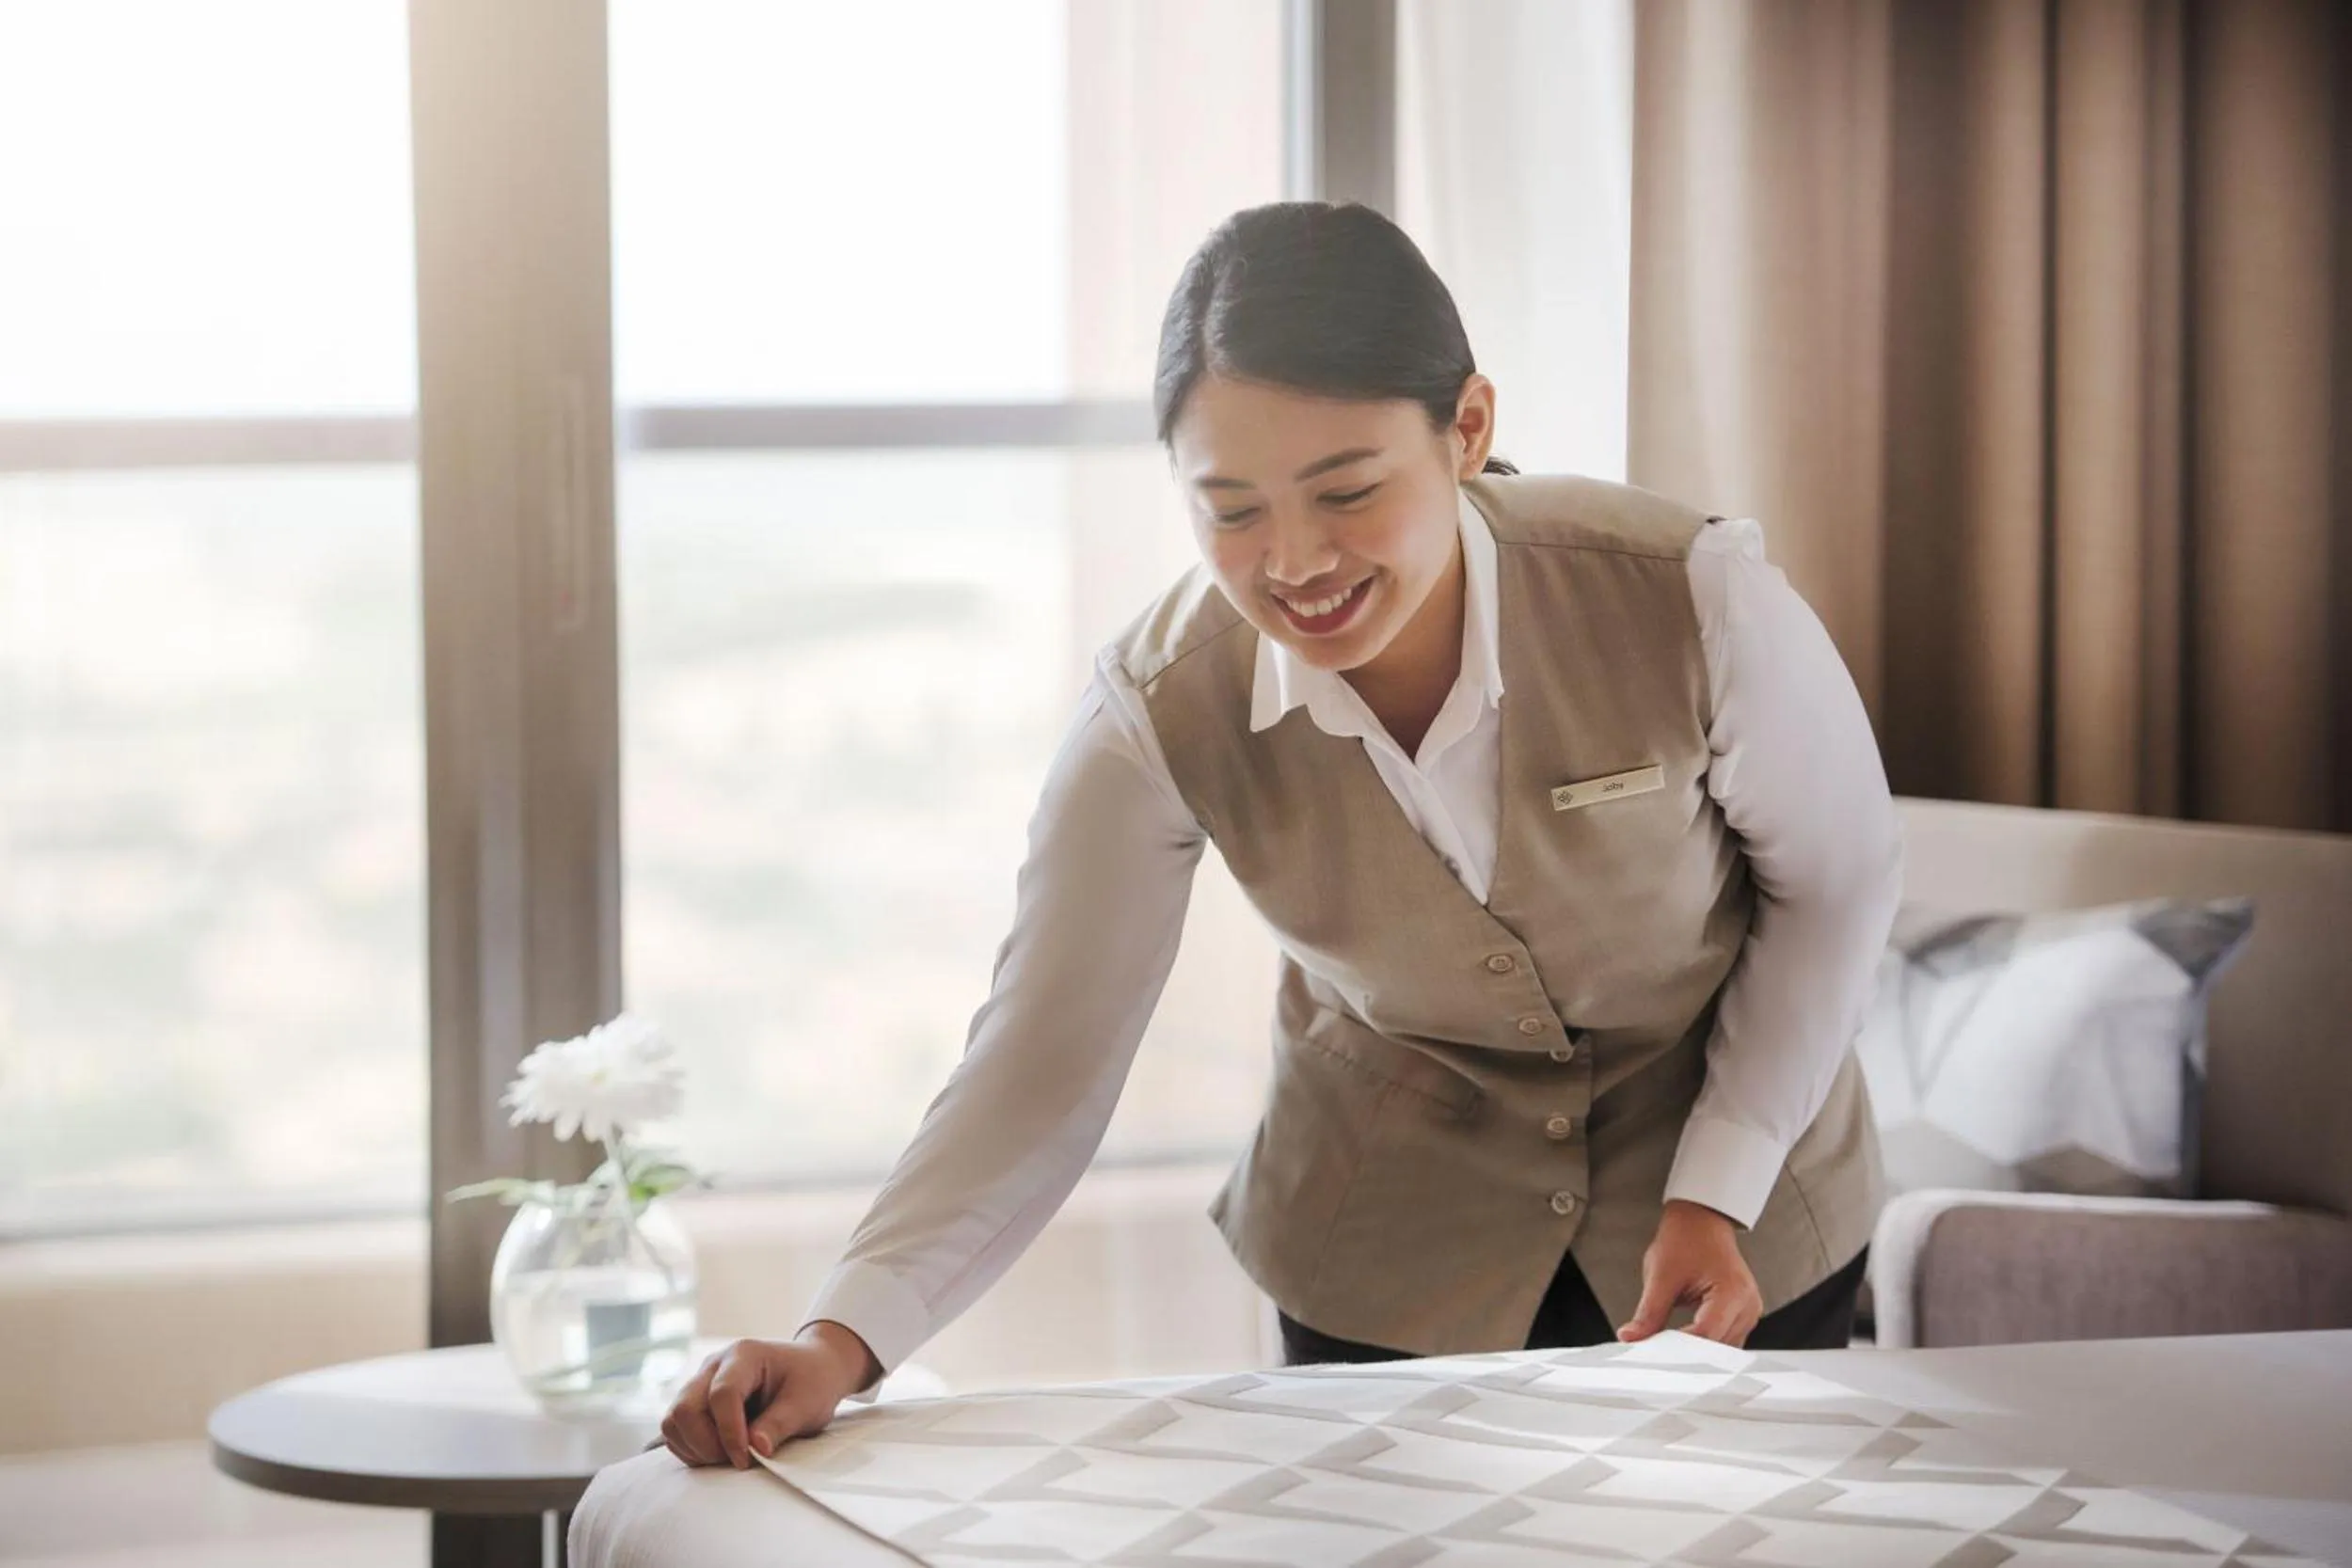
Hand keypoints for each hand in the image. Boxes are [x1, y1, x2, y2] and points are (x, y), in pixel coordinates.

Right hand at [659, 1323, 877, 1467]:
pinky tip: (721, 1454)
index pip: (722, 1394)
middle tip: (738, 1460)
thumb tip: (755, 1448)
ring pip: (673, 1420)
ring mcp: (700, 1382)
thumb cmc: (812, 1382)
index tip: (745, 1459)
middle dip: (706, 1444)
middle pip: (685, 1408)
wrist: (811, 1370)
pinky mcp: (695, 1402)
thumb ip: (780, 1424)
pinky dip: (691, 1449)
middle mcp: (714, 1365)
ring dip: (696, 1448)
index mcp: (744, 1355)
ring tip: (729, 1457)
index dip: (729, 1432)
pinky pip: (675, 1431)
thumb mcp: (808, 1403)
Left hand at [1615, 1199, 1762, 1346]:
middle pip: (1716, 1346)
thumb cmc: (1685, 1239)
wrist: (1701, 1221)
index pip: (1706, 1334)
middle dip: (1686, 1352)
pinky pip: (1724, 1341)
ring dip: (1696, 1351)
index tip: (1654, 1352)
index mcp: (1732, 1292)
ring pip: (1721, 1350)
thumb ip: (1648, 1312)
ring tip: (1668, 1344)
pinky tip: (1683, 1340)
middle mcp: (1747, 1306)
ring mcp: (1749, 1312)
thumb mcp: (1661, 1275)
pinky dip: (1704, 1343)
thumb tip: (1631, 1336)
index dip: (1679, 1348)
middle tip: (1655, 1352)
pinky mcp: (1743, 1316)